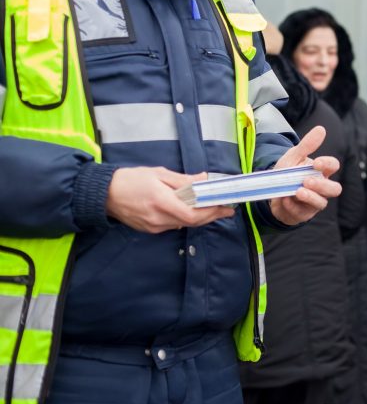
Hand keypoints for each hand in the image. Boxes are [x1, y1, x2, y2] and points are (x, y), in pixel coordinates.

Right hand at [107, 167, 233, 232]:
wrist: (104, 194)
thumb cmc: (131, 180)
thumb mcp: (159, 173)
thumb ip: (183, 179)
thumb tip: (203, 179)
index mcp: (161, 202)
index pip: (193, 214)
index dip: (211, 212)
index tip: (225, 207)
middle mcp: (158, 218)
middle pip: (192, 222)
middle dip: (211, 215)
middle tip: (225, 209)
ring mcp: (154, 227)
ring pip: (184, 225)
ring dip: (199, 217)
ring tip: (211, 208)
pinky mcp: (150, 230)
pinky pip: (173, 225)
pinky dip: (185, 218)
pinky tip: (191, 210)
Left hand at [269, 126, 342, 225]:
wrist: (271, 191)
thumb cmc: (287, 172)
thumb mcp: (293, 157)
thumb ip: (307, 145)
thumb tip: (321, 129)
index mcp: (321, 171)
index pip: (333, 166)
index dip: (327, 164)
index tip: (316, 163)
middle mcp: (321, 188)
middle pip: (335, 189)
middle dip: (322, 186)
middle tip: (307, 181)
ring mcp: (313, 202)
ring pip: (322, 203)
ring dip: (310, 197)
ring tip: (297, 191)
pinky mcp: (303, 214)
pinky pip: (302, 213)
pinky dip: (293, 205)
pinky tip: (285, 199)